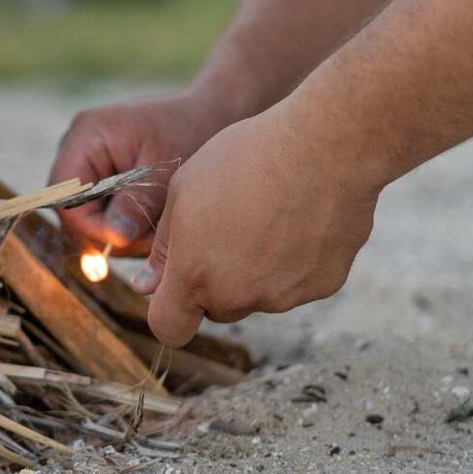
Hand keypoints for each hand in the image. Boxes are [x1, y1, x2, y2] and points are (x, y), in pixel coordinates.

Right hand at [49, 90, 233, 254]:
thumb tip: (114, 239)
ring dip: (118, 231)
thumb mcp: (167, 171)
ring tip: (157, 230)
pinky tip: (150, 221)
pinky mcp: (96, 174)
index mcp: (87, 136)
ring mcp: (83, 160)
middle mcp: (76, 146)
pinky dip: (122, 223)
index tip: (129, 239)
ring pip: (83, 215)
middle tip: (150, 240)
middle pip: (70, 208)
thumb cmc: (190, 133)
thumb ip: (138, 203)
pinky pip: (97, 210)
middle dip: (107, 232)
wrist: (207, 114)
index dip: (91, 226)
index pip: (66, 196)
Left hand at [132, 105, 380, 346]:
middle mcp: (239, 296)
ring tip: (268, 216)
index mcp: (195, 275)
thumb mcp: (183, 191)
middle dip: (214, 282)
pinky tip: (301, 220)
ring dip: (256, 271)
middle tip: (228, 230)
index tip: (176, 287)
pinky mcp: (324, 286)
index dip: (168, 311)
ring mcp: (285, 295)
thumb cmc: (244, 158)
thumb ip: (163, 248)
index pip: (169, 328)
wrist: (324, 145)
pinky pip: (298, 283)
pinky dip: (295, 262)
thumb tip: (148, 286)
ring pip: (259, 296)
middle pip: (217, 309)